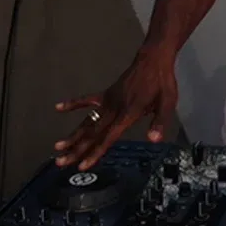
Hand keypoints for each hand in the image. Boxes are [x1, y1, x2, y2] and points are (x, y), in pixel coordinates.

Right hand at [54, 51, 177, 169]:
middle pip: (92, 133)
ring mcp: (108, 101)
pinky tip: (58, 108)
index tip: (81, 166)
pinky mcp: (106, 94)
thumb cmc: (162, 83)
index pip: (108, 137)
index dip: (95, 153)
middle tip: (60, 162)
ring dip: (73, 134)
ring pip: (87, 120)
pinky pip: (87, 100)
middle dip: (76, 149)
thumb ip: (159, 122)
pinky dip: (73, 104)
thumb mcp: (168, 102)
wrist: (153, 60)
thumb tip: (154, 140)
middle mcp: (114, 109)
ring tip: (57, 146)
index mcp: (128, 113)